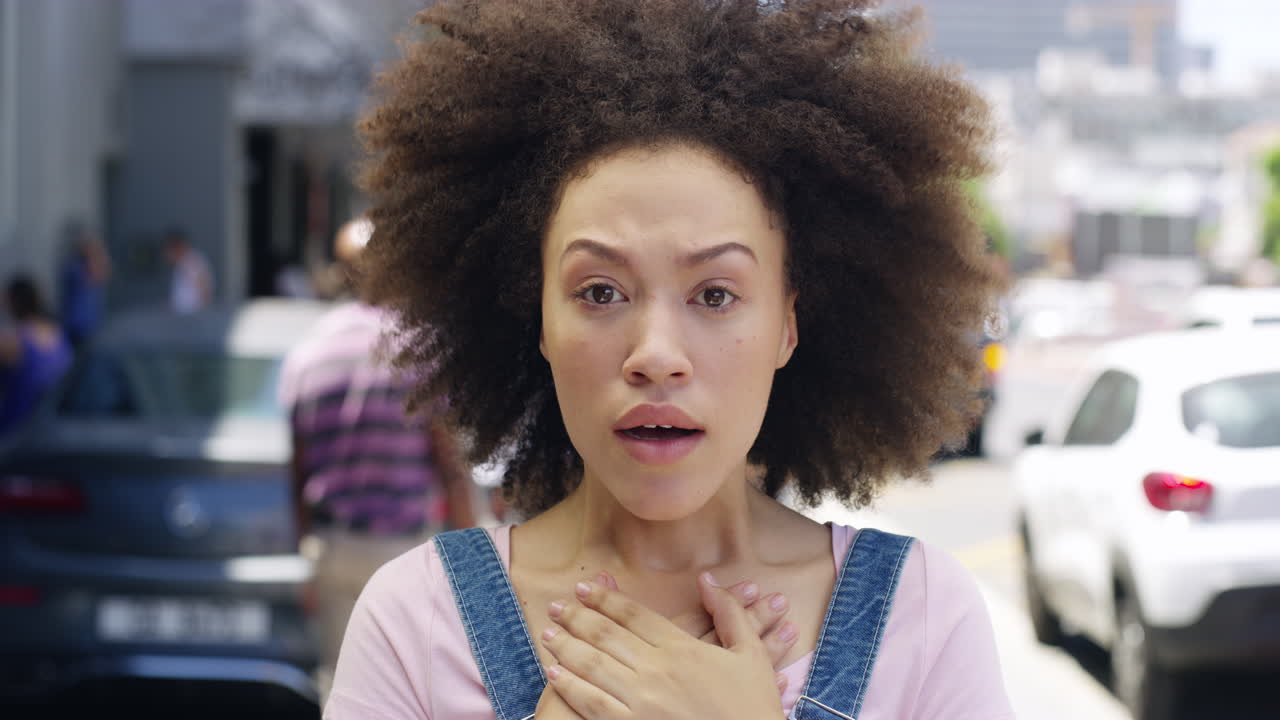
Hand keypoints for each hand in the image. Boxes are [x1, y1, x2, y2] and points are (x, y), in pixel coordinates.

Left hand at [539, 574, 784, 719]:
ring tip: (548, 634)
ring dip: (566, 647)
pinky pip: (593, 704)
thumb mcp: (751, 655)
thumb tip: (708, 579)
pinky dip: (571, 686)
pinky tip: (555, 674)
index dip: (605, 599)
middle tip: (555, 606)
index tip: (584, 588)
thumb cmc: (754, 707)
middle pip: (606, 636)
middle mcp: (657, 671)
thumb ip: (728, 614)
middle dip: (576, 618)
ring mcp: (642, 702)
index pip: (633, 615)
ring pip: (593, 666)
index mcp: (682, 649)